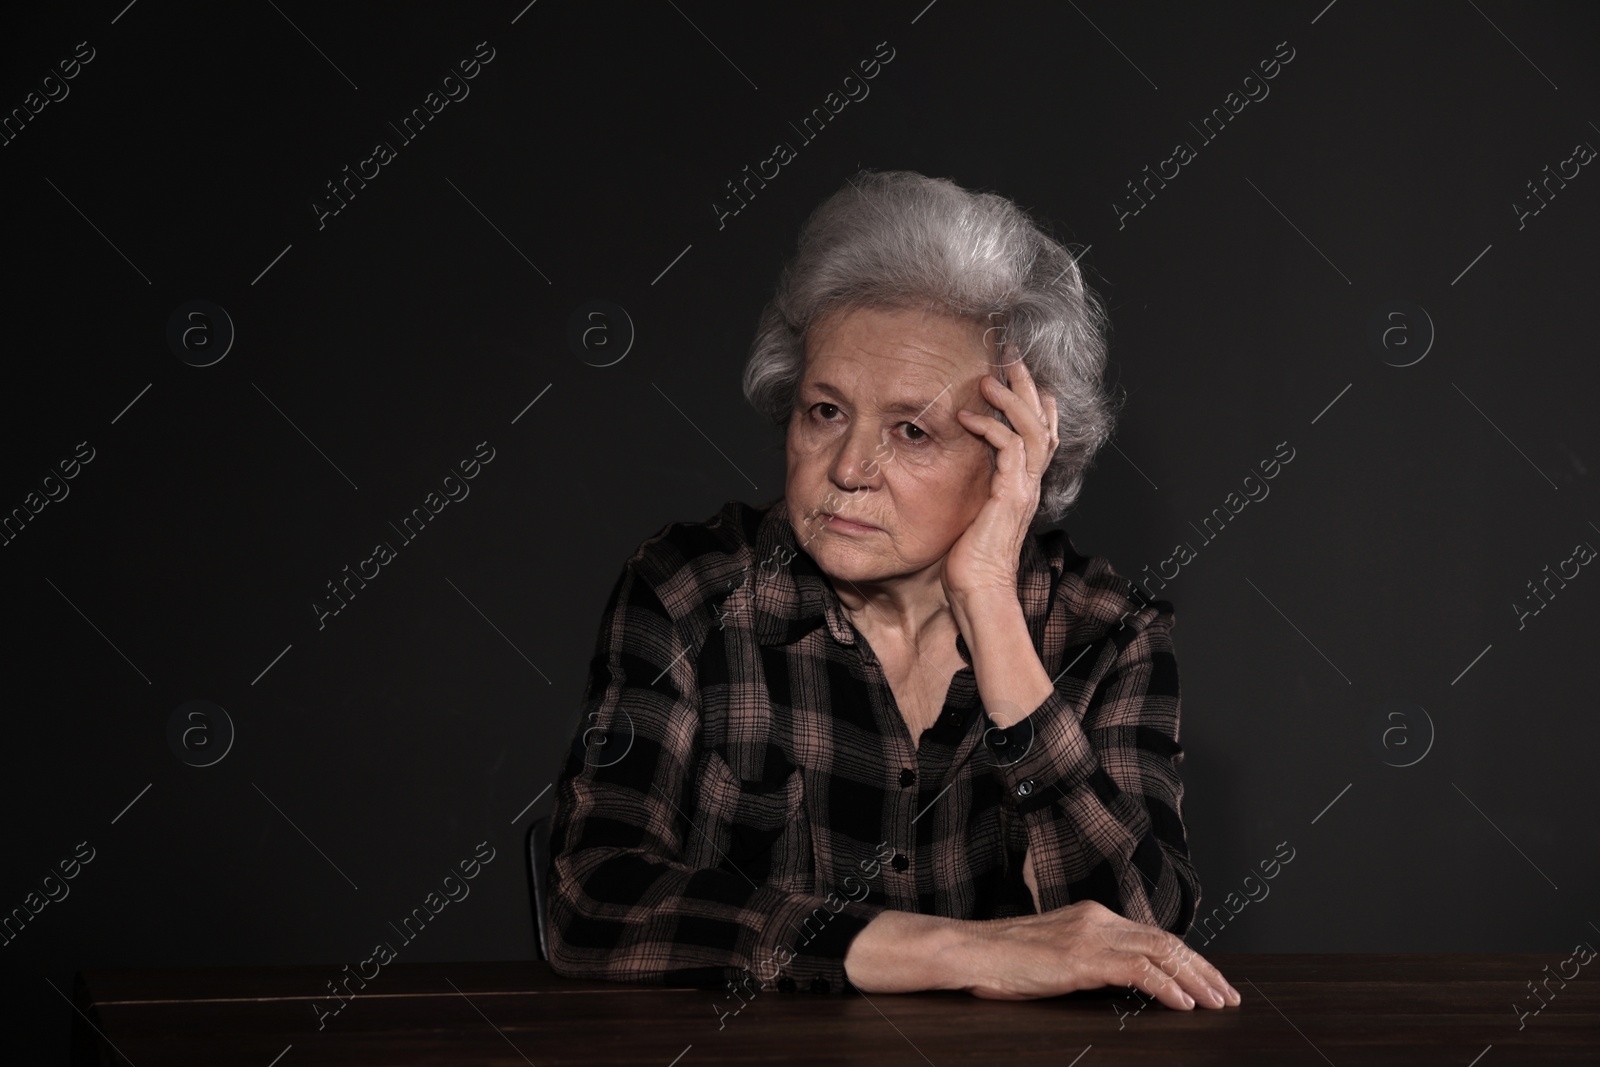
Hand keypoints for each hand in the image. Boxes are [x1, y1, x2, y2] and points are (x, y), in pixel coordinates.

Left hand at [940, 359, 1058, 603]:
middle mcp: (1030, 482)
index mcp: (1024, 483)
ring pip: (1033, 428)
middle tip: (1010, 354)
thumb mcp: (972, 510)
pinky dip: (989, 427)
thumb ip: (975, 484)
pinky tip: (966, 417)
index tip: (1012, 372)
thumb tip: (956, 461)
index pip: (1041, 431)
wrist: (978, 592)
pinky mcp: (1011, 496)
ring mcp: (1024, 488)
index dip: (1033, 399)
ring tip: (989, 377)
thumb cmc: (969, 559)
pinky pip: (1009, 448)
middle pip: (1043, 420)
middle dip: (1027, 383)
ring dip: (1011, 398)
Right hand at [956, 899, 1239, 1009]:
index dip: (1187, 958)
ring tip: (1216, 1002)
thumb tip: (1118, 981)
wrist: (970, 950)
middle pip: (1166, 941)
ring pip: (1161, 952)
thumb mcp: (1053, 954)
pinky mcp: (1083, 957)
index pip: (1153, 935)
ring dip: (1195, 979)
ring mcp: (1092, 935)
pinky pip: (1139, 970)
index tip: (1208, 980)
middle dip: (1202, 969)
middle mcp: (1098, 919)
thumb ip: (1087, 959)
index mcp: (1092, 916)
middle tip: (1227, 994)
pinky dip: (1167, 986)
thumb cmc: (1002, 960)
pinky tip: (1182, 1004)